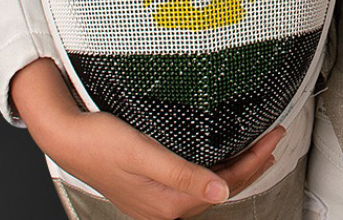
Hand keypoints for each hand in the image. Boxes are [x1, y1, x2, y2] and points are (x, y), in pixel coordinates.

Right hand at [10, 59, 283, 219]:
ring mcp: (159, 199)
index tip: (276, 136)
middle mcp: (165, 207)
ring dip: (236, 165)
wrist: (67, 137)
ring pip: (210, 184)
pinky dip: (215, 166)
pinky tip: (222, 154)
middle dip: (253, 163)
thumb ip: (183, 176)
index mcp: (167, 204)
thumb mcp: (145, 155)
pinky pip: (195, 180)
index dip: (256, 161)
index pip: (228, 184)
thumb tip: (221, 193)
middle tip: (275, 136)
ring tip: (258, 144)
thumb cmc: (101, 142)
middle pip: (223, 186)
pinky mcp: (153, 187)